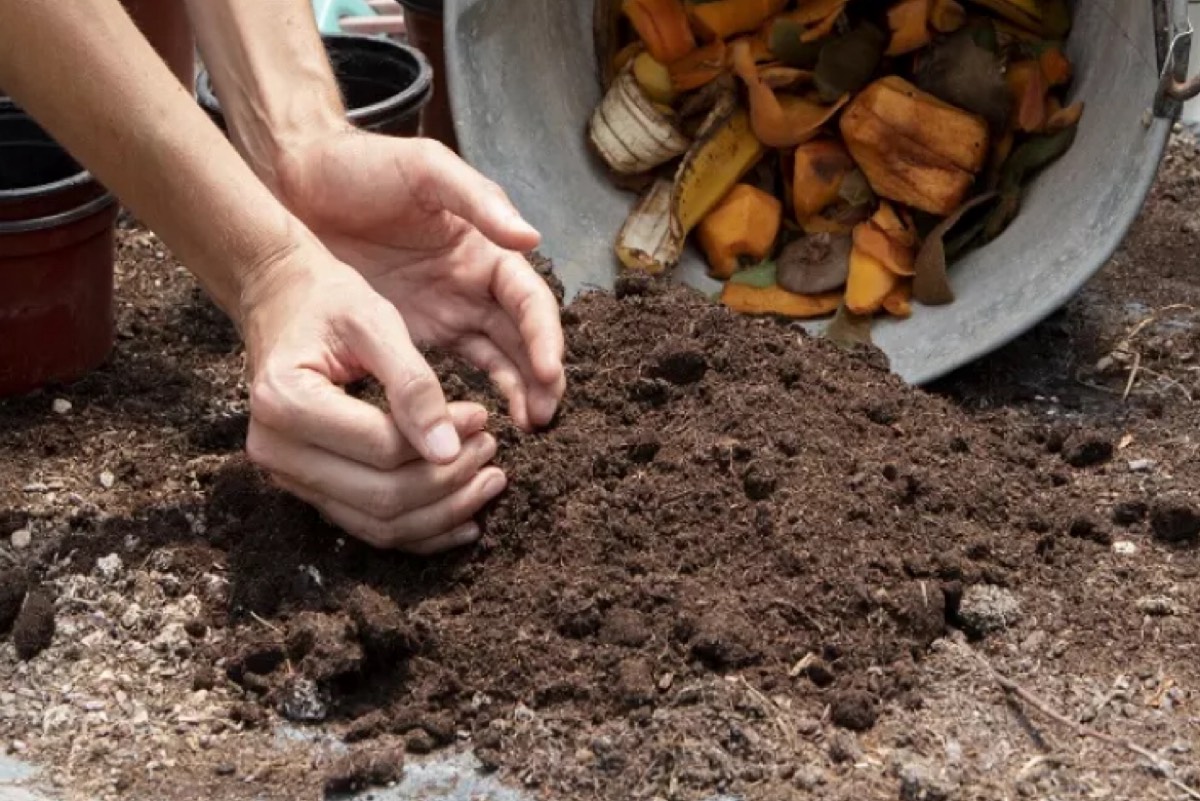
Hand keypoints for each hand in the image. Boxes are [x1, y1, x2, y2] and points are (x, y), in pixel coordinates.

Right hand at [239, 237, 508, 552]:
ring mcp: (287, 476)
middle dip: (449, 482)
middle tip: (491, 450)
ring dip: (443, 512)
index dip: (442, 440)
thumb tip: (449, 449)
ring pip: (378, 524)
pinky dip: (420, 530)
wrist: (281, 301)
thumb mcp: (374, 321)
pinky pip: (369, 527)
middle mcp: (275, 450)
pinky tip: (464, 520)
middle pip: (381, 496)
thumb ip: (412, 383)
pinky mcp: (308, 489)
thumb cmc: (328, 301)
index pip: (381, 447)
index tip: (483, 417)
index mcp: (285, 401)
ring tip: (489, 481)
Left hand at [272, 129, 565, 430]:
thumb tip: (531, 237)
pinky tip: (472, 424)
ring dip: (516, 392)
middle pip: (522, 338)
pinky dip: (467, 398)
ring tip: (526, 427)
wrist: (294, 180)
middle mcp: (472, 286)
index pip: (528, 299)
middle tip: (544, 416)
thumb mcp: (424, 168)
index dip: (543, 334)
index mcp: (485, 248)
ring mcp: (443, 313)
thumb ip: (478, 200)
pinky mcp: (409, 335)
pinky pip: (448, 373)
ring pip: (495, 360)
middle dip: (540, 376)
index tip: (547, 369)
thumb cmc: (361, 167)